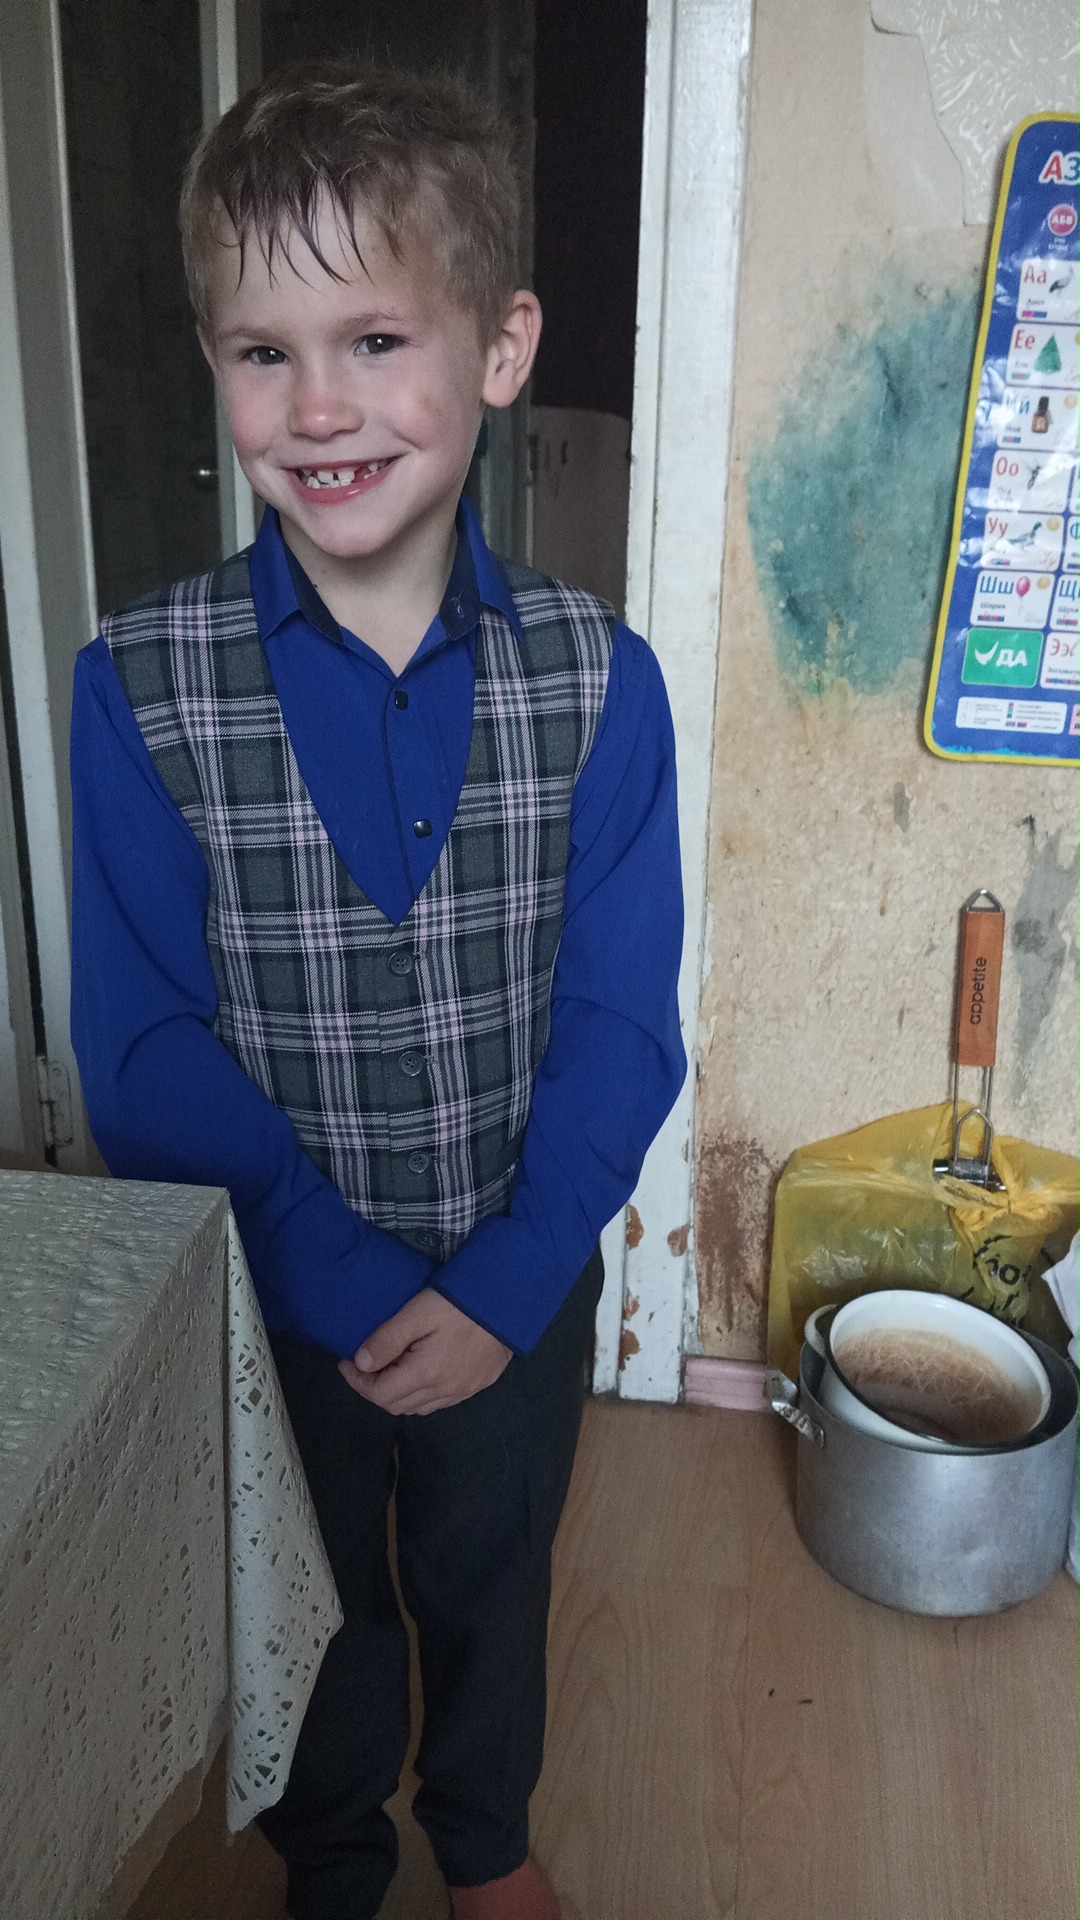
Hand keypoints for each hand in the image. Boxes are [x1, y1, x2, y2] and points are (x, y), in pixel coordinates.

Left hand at [339, 1288, 511, 1415]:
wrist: (508, 1300)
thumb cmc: (460, 1302)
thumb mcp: (418, 1312)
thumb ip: (387, 1338)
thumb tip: (360, 1363)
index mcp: (426, 1374)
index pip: (379, 1394)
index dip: (358, 1381)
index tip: (348, 1362)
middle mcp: (444, 1391)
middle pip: (396, 1405)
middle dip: (374, 1388)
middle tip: (366, 1363)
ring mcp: (463, 1392)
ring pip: (418, 1408)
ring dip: (398, 1394)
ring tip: (390, 1367)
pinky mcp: (477, 1386)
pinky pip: (440, 1402)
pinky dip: (421, 1394)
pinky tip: (420, 1373)